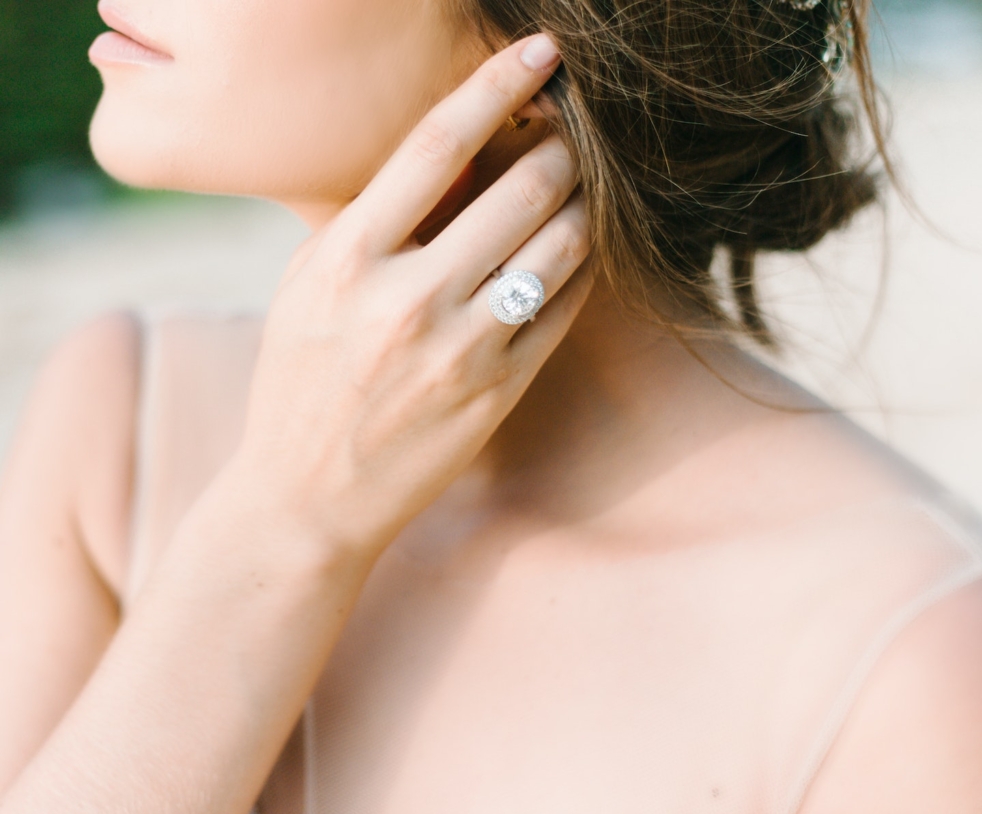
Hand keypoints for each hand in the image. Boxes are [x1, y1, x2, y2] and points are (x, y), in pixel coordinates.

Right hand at [228, 35, 591, 569]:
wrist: (309, 497)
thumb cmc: (301, 381)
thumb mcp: (309, 287)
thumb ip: (374, 221)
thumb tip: (455, 157)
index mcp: (345, 259)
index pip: (436, 144)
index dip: (497, 84)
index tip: (540, 51)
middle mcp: (406, 299)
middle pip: (521, 190)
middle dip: (562, 148)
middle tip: (571, 136)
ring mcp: (459, 350)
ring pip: (559, 248)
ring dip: (584, 205)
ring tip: (582, 191)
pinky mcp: (498, 391)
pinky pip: (565, 310)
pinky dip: (582, 269)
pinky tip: (579, 250)